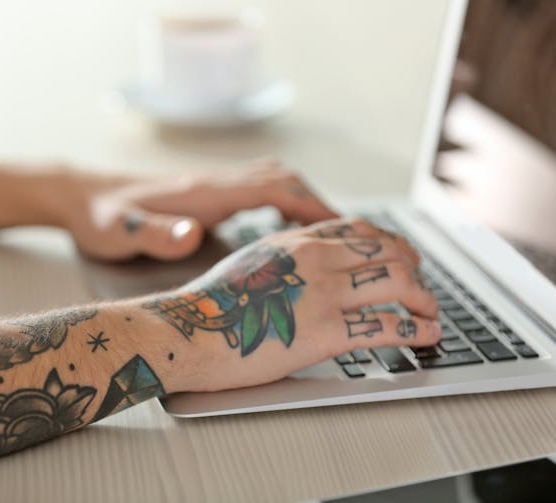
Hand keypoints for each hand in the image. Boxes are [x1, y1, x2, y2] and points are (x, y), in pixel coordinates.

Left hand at [64, 159, 337, 260]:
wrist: (81, 196)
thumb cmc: (101, 217)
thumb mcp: (120, 232)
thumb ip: (154, 234)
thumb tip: (190, 235)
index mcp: (204, 192)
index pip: (273, 189)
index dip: (311, 208)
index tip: (341, 231)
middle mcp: (214, 183)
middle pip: (283, 178)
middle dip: (318, 204)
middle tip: (344, 237)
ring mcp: (211, 186)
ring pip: (273, 180)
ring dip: (303, 201)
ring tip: (324, 235)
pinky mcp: (206, 195)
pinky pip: (258, 190)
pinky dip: (282, 204)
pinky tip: (280, 230)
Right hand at [144, 217, 440, 391]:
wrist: (189, 330)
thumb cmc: (211, 305)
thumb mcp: (250, 264)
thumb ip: (284, 261)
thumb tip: (304, 270)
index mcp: (297, 241)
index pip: (358, 229)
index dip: (389, 241)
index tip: (402, 255)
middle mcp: (317, 258)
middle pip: (387, 250)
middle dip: (414, 267)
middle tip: (423, 286)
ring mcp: (325, 291)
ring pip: (398, 281)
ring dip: (424, 298)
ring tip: (430, 313)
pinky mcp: (328, 329)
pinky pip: (388, 325)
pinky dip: (418, 330)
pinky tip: (427, 336)